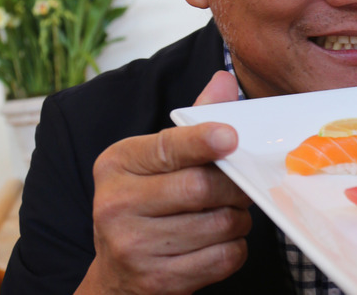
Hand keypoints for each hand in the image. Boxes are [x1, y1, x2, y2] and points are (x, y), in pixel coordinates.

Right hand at [76, 71, 251, 293]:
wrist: (120, 277)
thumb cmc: (146, 206)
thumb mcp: (156, 161)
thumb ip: (192, 124)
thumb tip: (225, 80)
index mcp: (117, 164)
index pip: (168, 147)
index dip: (203, 141)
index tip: (231, 137)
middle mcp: (116, 204)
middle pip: (202, 187)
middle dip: (235, 186)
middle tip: (241, 186)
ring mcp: (133, 246)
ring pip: (221, 223)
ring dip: (238, 219)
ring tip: (225, 214)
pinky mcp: (158, 280)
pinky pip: (224, 257)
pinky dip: (234, 248)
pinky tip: (218, 242)